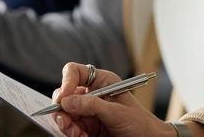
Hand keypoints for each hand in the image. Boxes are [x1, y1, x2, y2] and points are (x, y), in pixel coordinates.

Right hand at [51, 63, 171, 136]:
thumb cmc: (141, 124)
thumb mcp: (118, 113)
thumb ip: (92, 105)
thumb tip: (67, 101)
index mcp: (101, 82)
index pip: (75, 72)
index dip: (66, 81)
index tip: (64, 98)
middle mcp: (91, 96)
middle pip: (64, 95)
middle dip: (62, 109)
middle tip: (66, 122)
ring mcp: (87, 113)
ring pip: (64, 114)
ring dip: (66, 125)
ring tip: (77, 134)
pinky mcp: (86, 129)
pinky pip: (70, 129)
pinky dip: (72, 134)